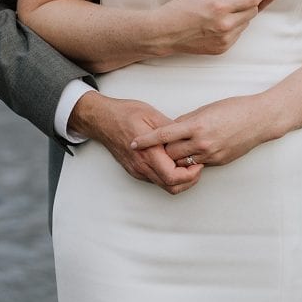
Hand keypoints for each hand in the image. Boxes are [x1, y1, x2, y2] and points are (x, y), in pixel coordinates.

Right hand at [68, 92, 202, 194]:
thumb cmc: (125, 114)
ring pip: (163, 185)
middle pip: (170, 187)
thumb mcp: (153, 115)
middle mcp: (141, 166)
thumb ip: (172, 129)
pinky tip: (175, 162)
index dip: (190, 174)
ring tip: (189, 164)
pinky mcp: (135, 169)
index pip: (173, 177)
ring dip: (179, 180)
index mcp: (148, 153)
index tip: (199, 163)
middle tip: (198, 167)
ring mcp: (137, 170)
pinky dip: (169, 176)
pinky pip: (155, 179)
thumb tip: (188, 136)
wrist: (102, 119)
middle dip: (189, 181)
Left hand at [130, 95, 281, 167]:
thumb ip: (187, 121)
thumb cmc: (235, 109)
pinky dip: (193, 159)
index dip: (146, 140)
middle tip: (157, 145)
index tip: (133, 143)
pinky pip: (199, 164)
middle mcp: (202, 142)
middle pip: (170, 152)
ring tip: (176, 150)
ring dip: (177, 157)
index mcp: (197, 126)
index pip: (164, 135)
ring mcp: (211, 154)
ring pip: (183, 162)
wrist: (260, 120)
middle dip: (163, 150)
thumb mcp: (207, 109)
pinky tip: (197, 151)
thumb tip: (171, 129)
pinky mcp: (219, 162)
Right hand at [152, 0, 262, 55]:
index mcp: (220, 7)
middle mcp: (225, 25)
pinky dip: (233, 28)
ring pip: (246, 23)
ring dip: (240, 16)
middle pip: (253, 11)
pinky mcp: (222, 48)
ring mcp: (224, 39)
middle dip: (249, 4)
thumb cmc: (180, 9)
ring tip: (223, 12)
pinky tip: (218, 24)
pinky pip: (237, 35)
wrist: (164, 33)